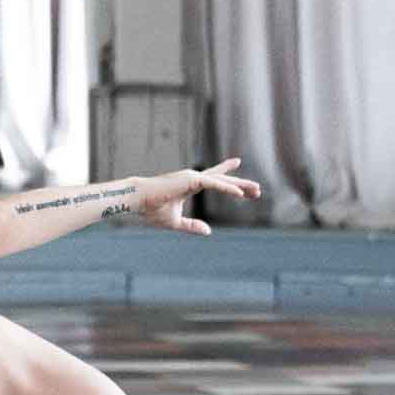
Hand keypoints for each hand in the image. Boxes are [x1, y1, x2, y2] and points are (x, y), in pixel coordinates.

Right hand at [134, 157, 261, 236]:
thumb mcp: (175, 221)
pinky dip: (228, 189)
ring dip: (241, 186)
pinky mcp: (192, 180)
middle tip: (257, 190)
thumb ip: (191, 226)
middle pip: (223, 180)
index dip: (226, 174)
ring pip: (223, 181)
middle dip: (241, 185)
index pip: (213, 178)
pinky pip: (215, 184)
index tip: (237, 163)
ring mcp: (193, 177)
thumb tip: (208, 231)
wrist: (137, 200)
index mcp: (189, 185)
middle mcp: (193, 178)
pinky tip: (241, 195)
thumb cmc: (151, 209)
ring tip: (257, 191)